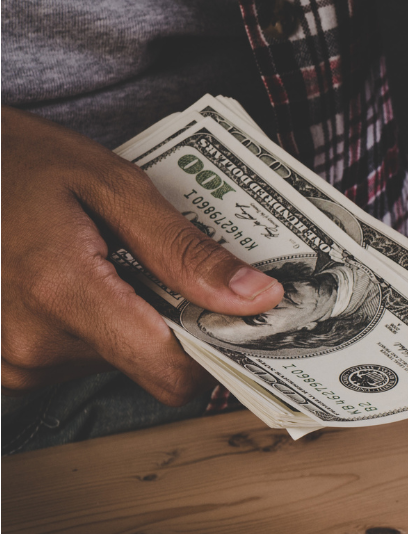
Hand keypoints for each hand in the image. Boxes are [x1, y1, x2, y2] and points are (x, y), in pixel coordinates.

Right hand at [1, 107, 282, 401]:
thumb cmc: (20, 162)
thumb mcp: (111, 184)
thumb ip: (185, 250)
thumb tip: (256, 297)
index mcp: (61, 293)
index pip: (171, 372)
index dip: (212, 350)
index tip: (233, 317)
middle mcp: (33, 341)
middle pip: (149, 366)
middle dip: (169, 322)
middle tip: (155, 266)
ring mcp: (15, 359)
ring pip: (118, 362)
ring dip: (126, 319)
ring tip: (99, 263)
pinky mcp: (10, 364)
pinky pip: (82, 358)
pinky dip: (94, 324)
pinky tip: (73, 279)